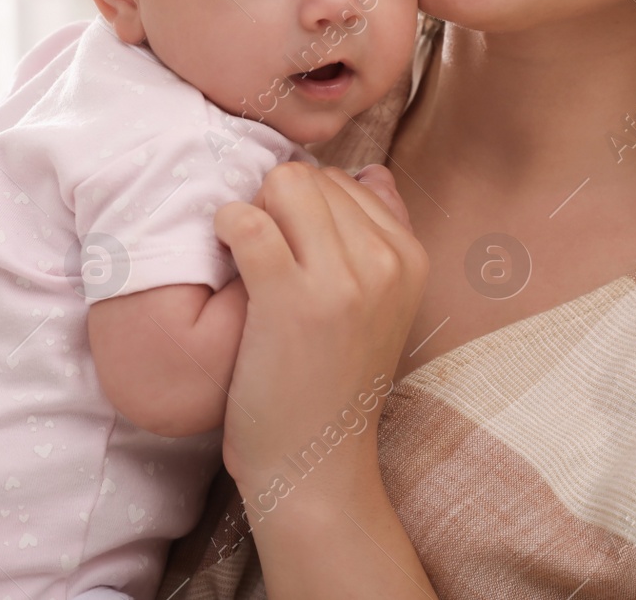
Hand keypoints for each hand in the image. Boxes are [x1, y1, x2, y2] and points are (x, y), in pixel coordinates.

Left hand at [212, 162, 425, 502]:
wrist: (314, 463)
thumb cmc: (333, 381)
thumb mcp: (383, 305)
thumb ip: (383, 232)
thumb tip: (369, 171)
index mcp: (410, 259)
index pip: (344, 180)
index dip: (303, 206)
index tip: (288, 245)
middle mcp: (385, 263)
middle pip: (310, 177)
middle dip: (275, 204)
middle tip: (261, 251)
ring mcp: (341, 281)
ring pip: (283, 186)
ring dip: (251, 212)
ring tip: (245, 256)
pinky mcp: (289, 300)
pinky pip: (247, 221)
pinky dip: (226, 226)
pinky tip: (225, 254)